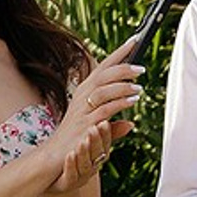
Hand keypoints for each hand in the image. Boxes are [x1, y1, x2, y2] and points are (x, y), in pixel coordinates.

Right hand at [46, 50, 143, 187]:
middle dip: (123, 68)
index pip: (103, 67)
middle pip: (103, 75)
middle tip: (141, 68)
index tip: (135, 41)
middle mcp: (82, 97)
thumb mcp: (96, 129)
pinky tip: (132, 102)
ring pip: (103, 90)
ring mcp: (82, 110)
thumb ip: (113, 126)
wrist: (55, 156)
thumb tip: (131, 125)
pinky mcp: (84, 124)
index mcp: (85, 92)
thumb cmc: (75, 140)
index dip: (119, 54)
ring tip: (140, 88)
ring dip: (123, 86)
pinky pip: (104, 109)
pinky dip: (119, 104)